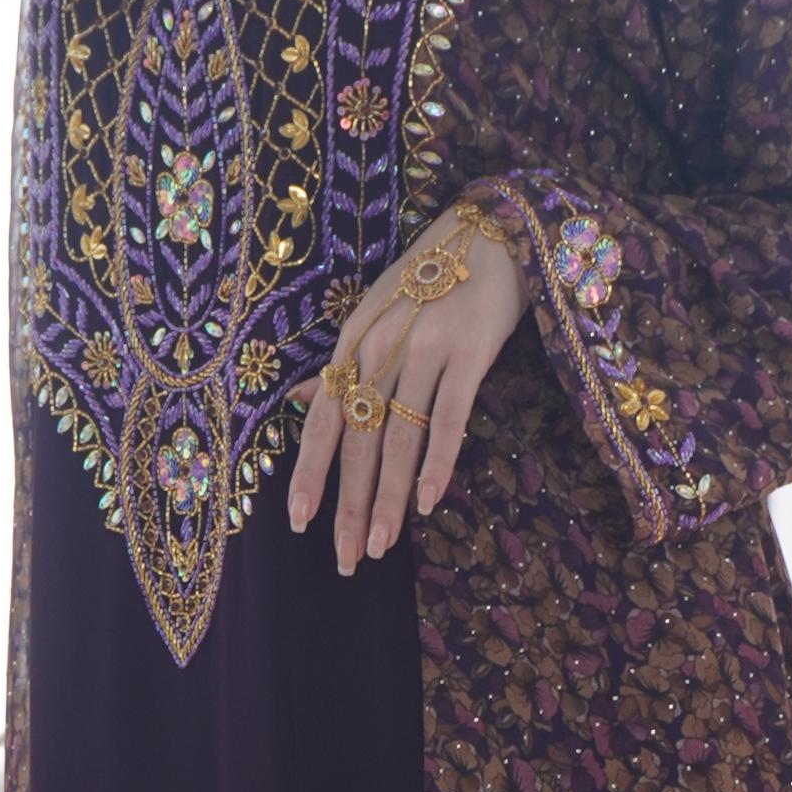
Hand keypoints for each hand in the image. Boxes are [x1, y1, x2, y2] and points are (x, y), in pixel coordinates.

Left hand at [288, 205, 528, 571]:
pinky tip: (427, 502)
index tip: (299, 521)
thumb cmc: (429, 280)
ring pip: (399, 439)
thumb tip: (300, 399)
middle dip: (349, 504)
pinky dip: (438, 464)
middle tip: (346, 557)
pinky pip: (450, 420)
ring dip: (388, 499)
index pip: (322, 419)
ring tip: (380, 545)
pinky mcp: (470, 355)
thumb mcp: (374, 314)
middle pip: (358, 440)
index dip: (310, 473)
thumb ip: (342, 363)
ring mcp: (426, 350)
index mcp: (352, 342)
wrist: (491, 234)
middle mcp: (381, 348)